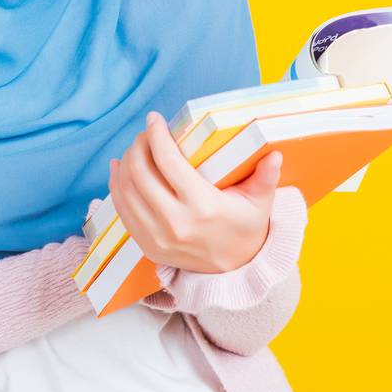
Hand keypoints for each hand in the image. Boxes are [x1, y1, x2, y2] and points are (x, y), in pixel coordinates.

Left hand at [108, 110, 284, 273]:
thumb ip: (267, 178)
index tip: (154, 119)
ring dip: (126, 162)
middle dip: (139, 145)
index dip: (157, 135)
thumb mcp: (260, 203)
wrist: (233, 272)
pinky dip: (116, 185)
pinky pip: (122, 211)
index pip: (168, 162)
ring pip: (126, 190)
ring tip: (136, 148)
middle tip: (146, 134)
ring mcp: (157, 237)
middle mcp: (175, 223)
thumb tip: (274, 155)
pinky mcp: (146, 246)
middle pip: (140, 172)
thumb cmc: (246, 228)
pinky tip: (120, 168)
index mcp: (203, 207)